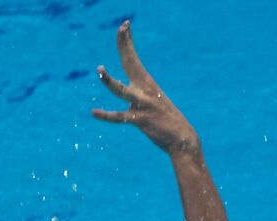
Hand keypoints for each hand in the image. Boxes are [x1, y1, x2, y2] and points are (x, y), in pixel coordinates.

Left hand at [93, 22, 198, 154]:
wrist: (182, 139)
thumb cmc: (166, 120)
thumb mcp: (154, 101)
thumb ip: (140, 95)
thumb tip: (127, 95)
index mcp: (147, 83)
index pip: (133, 59)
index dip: (127, 42)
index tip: (124, 25)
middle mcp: (145, 90)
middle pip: (131, 63)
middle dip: (125, 45)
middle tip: (121, 27)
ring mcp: (142, 104)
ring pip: (121, 90)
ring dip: (109, 80)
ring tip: (99, 68)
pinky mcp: (140, 120)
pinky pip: (119, 117)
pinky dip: (106, 115)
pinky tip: (94, 112)